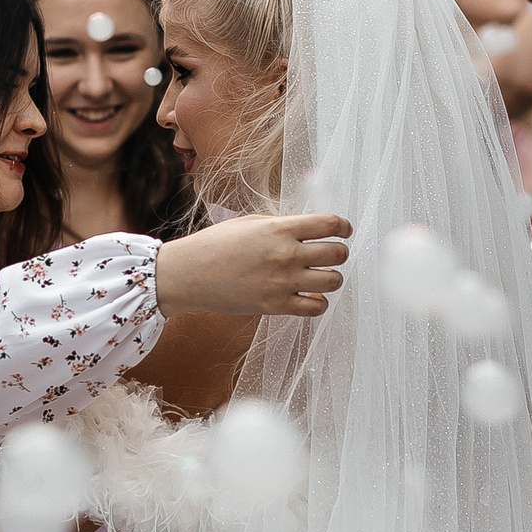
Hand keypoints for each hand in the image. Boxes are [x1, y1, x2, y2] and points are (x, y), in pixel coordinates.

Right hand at [155, 213, 352, 317]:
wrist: (189, 274)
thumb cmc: (215, 245)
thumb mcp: (250, 223)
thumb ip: (282, 226)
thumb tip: (308, 229)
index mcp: (280, 229)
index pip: (329, 224)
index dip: (343, 226)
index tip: (343, 230)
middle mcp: (286, 255)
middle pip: (337, 254)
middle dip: (339, 252)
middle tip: (332, 254)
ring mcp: (283, 282)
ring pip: (333, 281)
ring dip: (332, 278)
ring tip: (321, 276)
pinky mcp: (276, 306)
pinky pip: (316, 308)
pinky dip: (319, 302)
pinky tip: (310, 296)